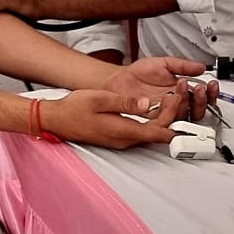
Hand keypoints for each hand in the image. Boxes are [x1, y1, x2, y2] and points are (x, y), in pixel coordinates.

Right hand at [38, 89, 183, 148]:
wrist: (56, 119)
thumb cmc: (73, 109)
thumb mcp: (99, 99)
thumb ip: (124, 102)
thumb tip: (146, 103)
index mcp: (122, 130)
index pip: (158, 132)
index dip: (173, 118)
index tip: (177, 101)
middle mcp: (125, 140)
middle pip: (157, 132)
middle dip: (171, 114)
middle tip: (177, 94)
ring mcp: (121, 140)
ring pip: (150, 132)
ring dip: (162, 116)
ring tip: (170, 96)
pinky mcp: (118, 136)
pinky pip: (140, 131)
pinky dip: (151, 119)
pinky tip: (153, 106)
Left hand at [104, 57, 217, 120]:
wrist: (119, 80)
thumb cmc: (139, 74)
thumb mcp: (164, 64)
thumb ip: (182, 65)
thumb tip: (201, 67)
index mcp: (181, 92)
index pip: (201, 97)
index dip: (210, 93)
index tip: (210, 85)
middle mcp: (176, 106)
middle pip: (197, 111)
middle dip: (201, 100)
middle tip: (198, 88)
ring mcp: (165, 114)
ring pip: (184, 117)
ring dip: (187, 103)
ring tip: (182, 87)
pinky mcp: (153, 120)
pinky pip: (166, 121)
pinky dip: (170, 110)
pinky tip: (169, 98)